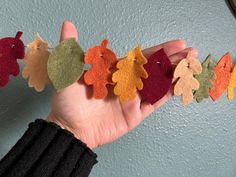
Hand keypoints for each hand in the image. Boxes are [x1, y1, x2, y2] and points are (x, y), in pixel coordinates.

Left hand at [47, 21, 197, 148]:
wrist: (70, 128)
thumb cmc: (69, 101)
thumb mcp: (68, 70)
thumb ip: (71, 47)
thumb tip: (68, 24)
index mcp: (115, 72)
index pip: (141, 58)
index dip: (159, 50)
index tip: (176, 43)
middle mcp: (127, 84)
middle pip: (153, 69)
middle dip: (172, 60)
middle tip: (191, 52)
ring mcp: (132, 99)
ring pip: (157, 85)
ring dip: (173, 75)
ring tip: (191, 66)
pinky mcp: (134, 114)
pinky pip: (154, 103)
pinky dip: (166, 95)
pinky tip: (179, 86)